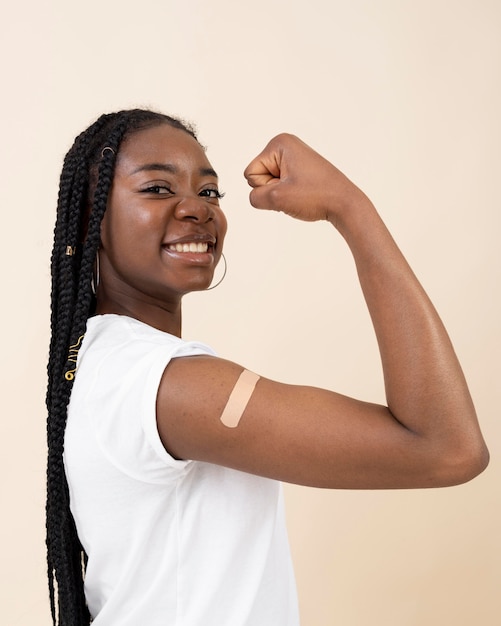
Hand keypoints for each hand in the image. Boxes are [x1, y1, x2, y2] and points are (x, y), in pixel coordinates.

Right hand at [243, 133, 369, 224]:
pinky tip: (303, 195)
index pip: (251, 174)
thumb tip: (255, 197)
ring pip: (269, 184)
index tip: (289, 187)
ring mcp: (293, 157)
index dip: (266, 187)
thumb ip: (255, 198)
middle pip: (258, 176)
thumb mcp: (278, 199)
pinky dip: (287, 195)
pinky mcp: (299, 169)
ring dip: (280, 195)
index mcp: (279, 143)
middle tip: (296, 192)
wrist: (344, 203)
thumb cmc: (316, 196)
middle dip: (273, 190)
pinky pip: (280, 186)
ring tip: (301, 194)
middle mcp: (285, 145)